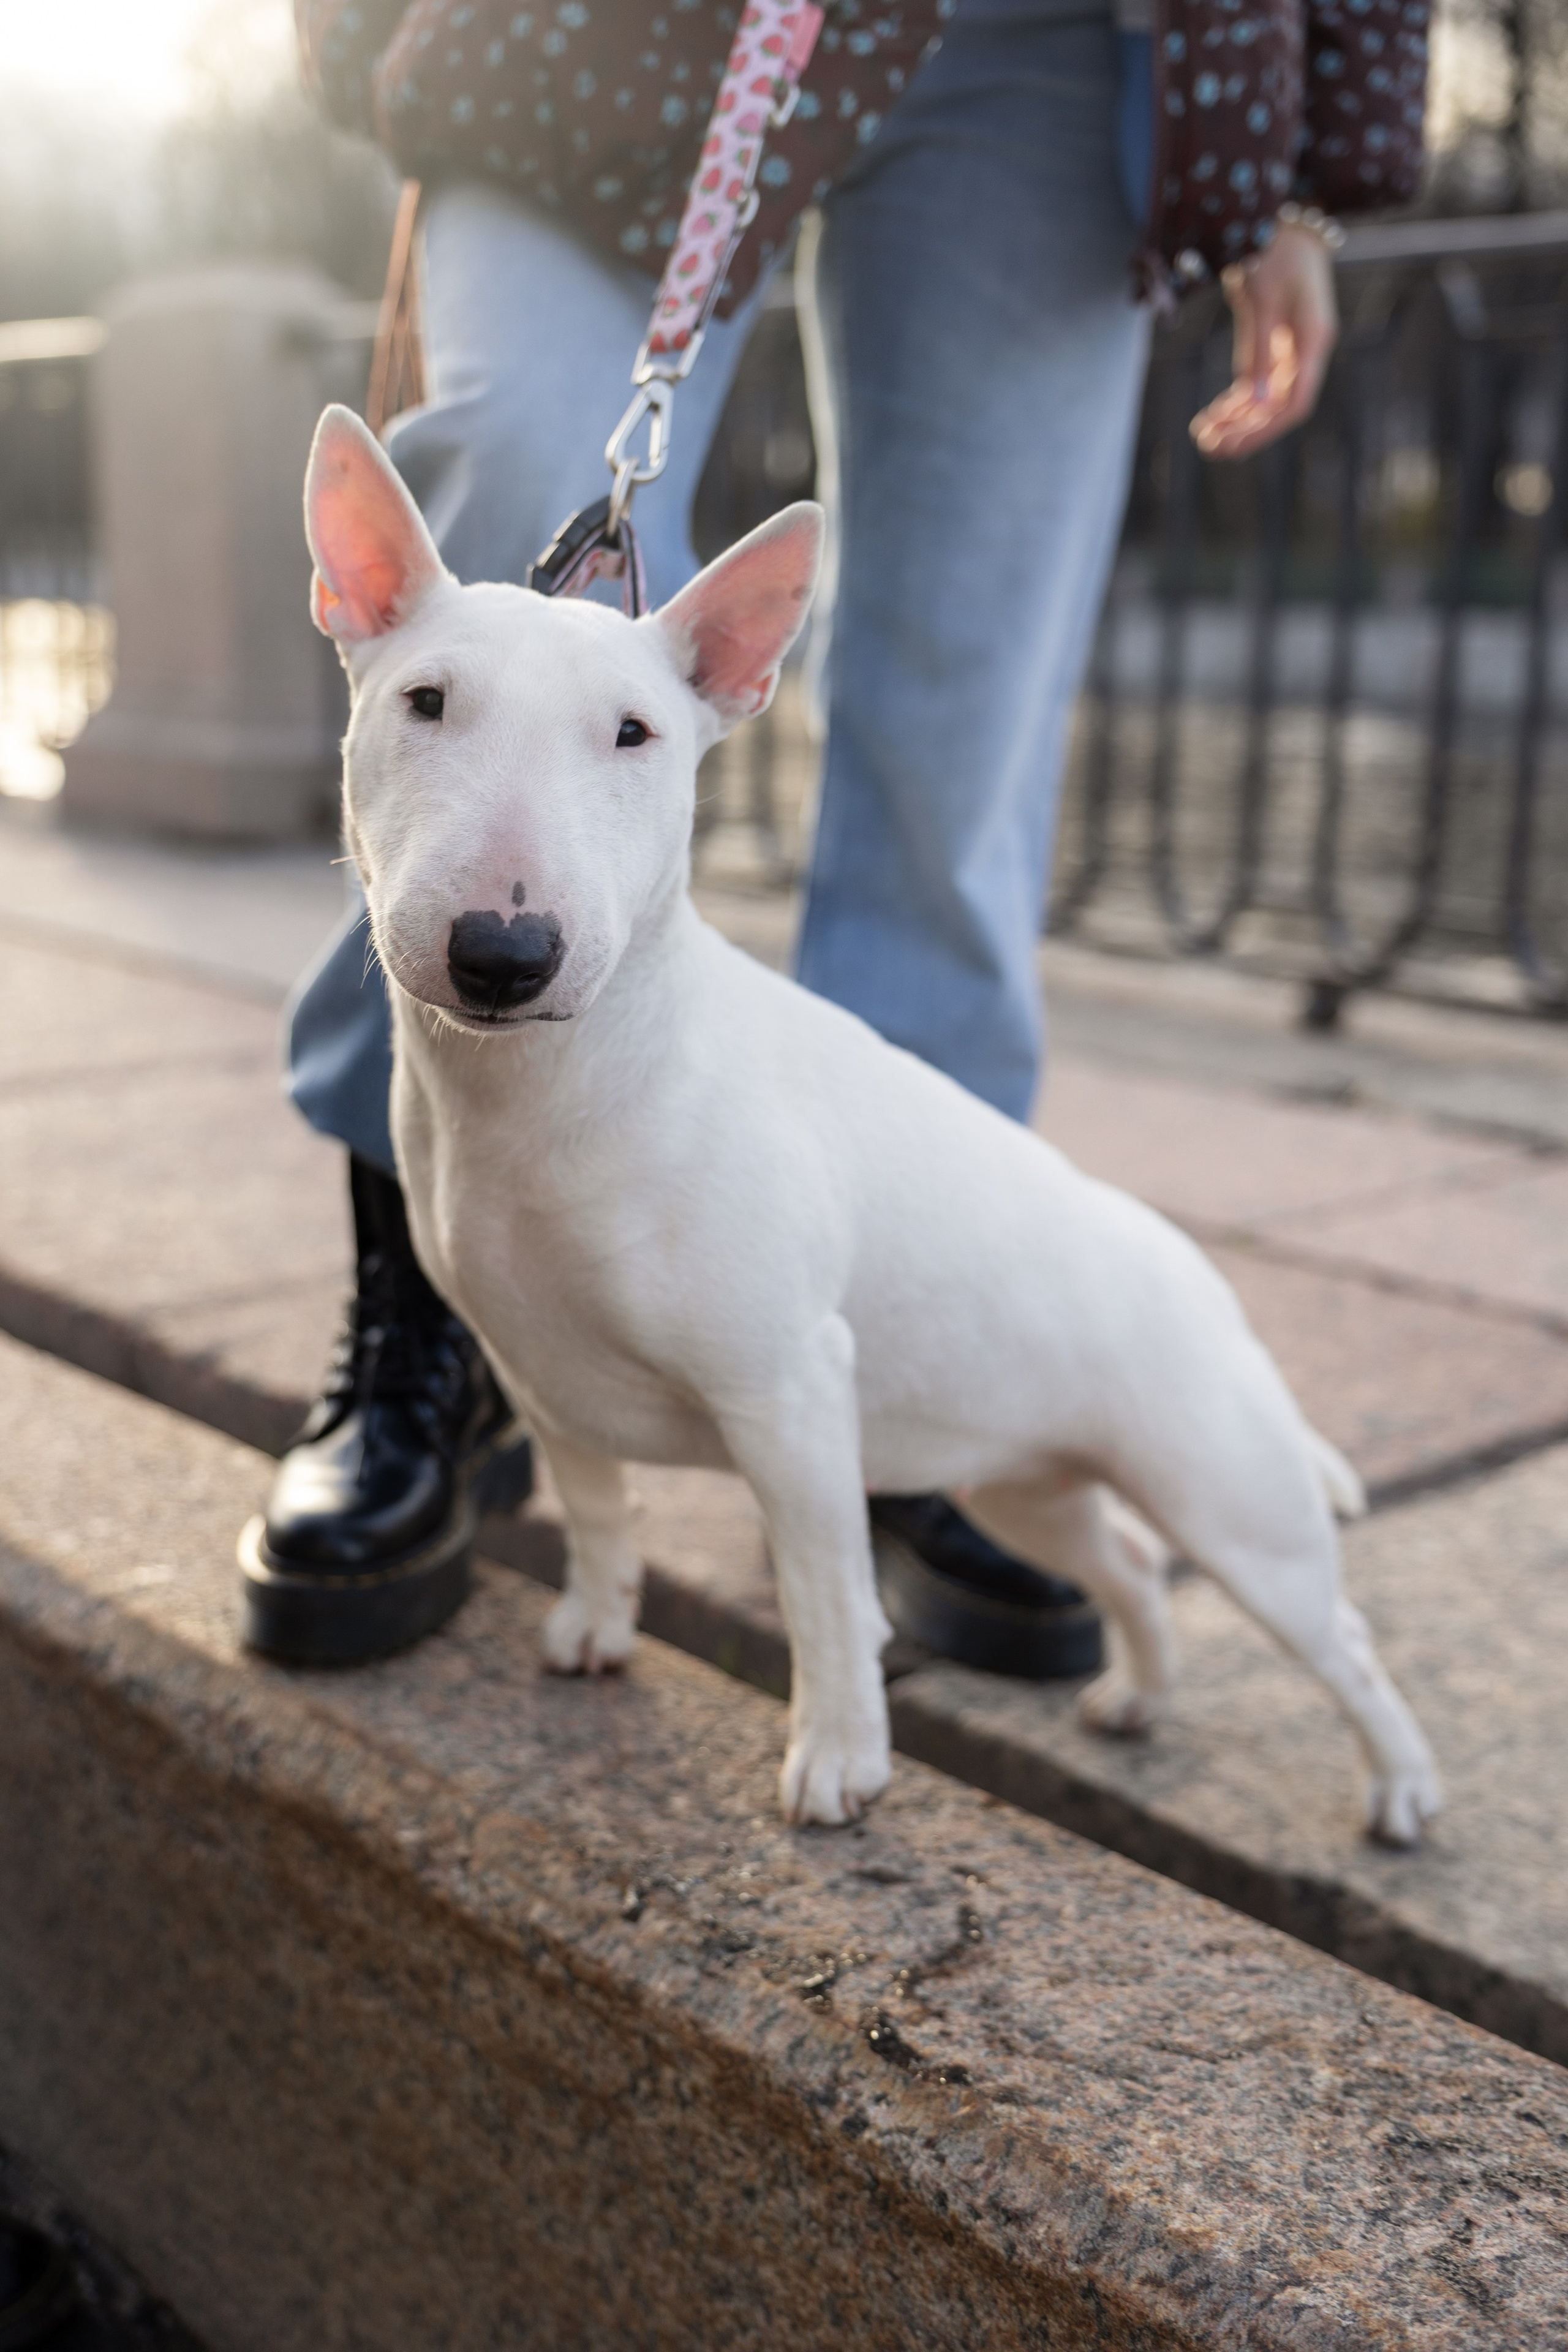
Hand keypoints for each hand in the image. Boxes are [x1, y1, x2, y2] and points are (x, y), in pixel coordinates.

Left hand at [1189, 223, 1338, 461]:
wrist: (1282, 219)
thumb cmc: (1274, 249)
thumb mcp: (1262, 298)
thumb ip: (1260, 350)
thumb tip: (1258, 402)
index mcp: (1314, 340)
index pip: (1295, 401)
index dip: (1265, 429)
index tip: (1232, 444)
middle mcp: (1307, 351)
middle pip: (1279, 407)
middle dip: (1245, 431)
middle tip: (1207, 448)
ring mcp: (1291, 349)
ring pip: (1266, 400)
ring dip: (1237, 421)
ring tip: (1202, 438)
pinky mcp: (1274, 344)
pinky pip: (1257, 383)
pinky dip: (1235, 402)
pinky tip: (1213, 417)